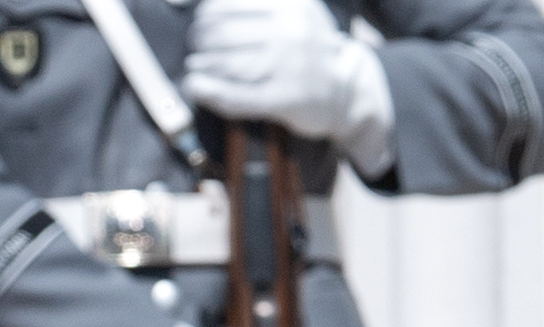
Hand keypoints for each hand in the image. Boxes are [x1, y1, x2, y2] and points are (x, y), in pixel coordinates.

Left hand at [183, 0, 390, 149]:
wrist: (348, 91)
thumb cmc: (310, 50)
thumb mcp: (296, 12)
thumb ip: (261, 6)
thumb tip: (204, 6)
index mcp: (288, 6)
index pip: (227, 5)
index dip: (205, 16)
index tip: (202, 26)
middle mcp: (289, 32)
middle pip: (222, 33)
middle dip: (200, 42)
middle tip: (196, 50)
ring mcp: (288, 67)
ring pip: (227, 63)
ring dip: (201, 66)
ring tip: (195, 68)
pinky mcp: (285, 100)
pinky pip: (238, 95)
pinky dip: (211, 92)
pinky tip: (196, 88)